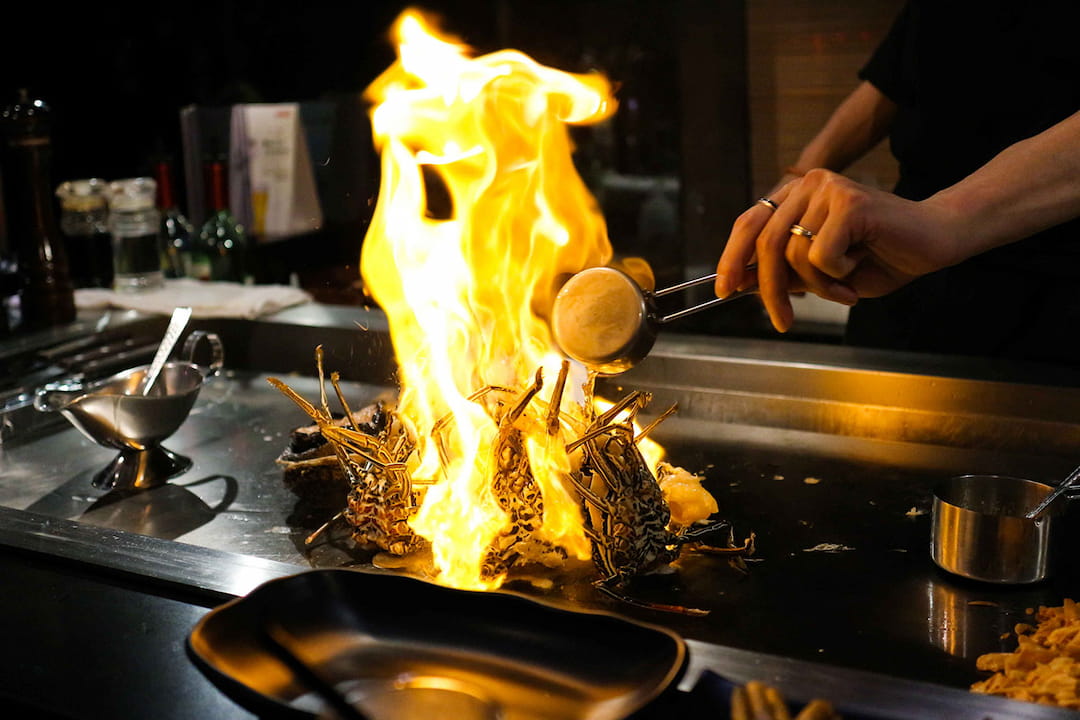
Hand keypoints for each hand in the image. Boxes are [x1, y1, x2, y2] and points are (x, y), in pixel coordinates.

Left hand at [716, 169, 959, 331]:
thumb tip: (739, 283)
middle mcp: (808, 184)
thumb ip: (785, 271)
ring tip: (845, 287)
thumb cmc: (881, 257)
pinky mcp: (848, 201)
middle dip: (771, 290)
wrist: (936, 241)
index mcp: (797, 195)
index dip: (732, 257)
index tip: (723, 291)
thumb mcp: (821, 272)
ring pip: (793, 253)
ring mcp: (828, 188)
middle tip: (783, 322)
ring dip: (818, 286)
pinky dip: (837, 276)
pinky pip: (820, 255)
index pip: (749, 223)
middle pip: (766, 243)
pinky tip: (860, 266)